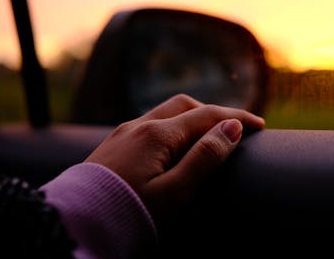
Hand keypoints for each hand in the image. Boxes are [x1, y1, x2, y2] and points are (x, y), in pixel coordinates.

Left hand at [85, 94, 264, 227]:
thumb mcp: (175, 193)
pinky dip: (173, 125)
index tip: (260, 125)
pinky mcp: (113, 145)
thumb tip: (231, 127)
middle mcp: (138, 126)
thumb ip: (205, 158)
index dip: (236, 117)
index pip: (206, 115)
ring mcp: (122, 134)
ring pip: (165, 112)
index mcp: (157, 135)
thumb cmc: (127, 215)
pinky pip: (149, 124)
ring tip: (210, 134)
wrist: (72, 228)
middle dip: (214, 112)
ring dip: (192, 117)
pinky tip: (176, 143)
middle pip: (185, 106)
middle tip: (236, 128)